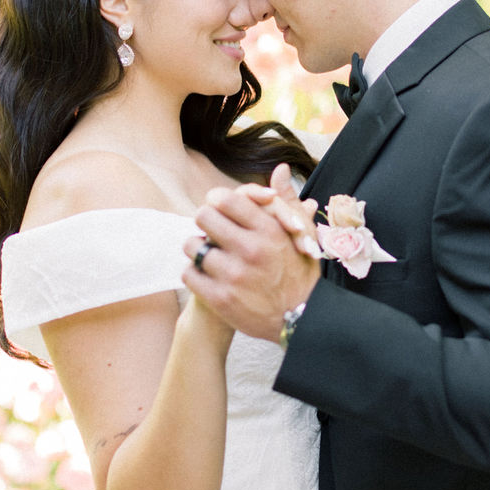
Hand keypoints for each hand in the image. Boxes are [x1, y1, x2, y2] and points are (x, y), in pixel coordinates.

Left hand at [182, 165, 320, 341]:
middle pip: (203, 216)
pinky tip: (207, 276)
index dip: (218, 202)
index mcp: (269, 230)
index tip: (221, 211)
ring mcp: (234, 275)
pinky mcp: (221, 299)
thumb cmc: (300, 272)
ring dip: (197, 249)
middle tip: (212, 232)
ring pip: (191, 245)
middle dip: (206, 222)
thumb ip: (286, 200)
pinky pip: (188, 274)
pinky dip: (194, 273)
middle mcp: (250, 250)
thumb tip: (280, 168)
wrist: (301, 320)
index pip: (224, 198)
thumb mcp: (301, 234)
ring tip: (209, 255)